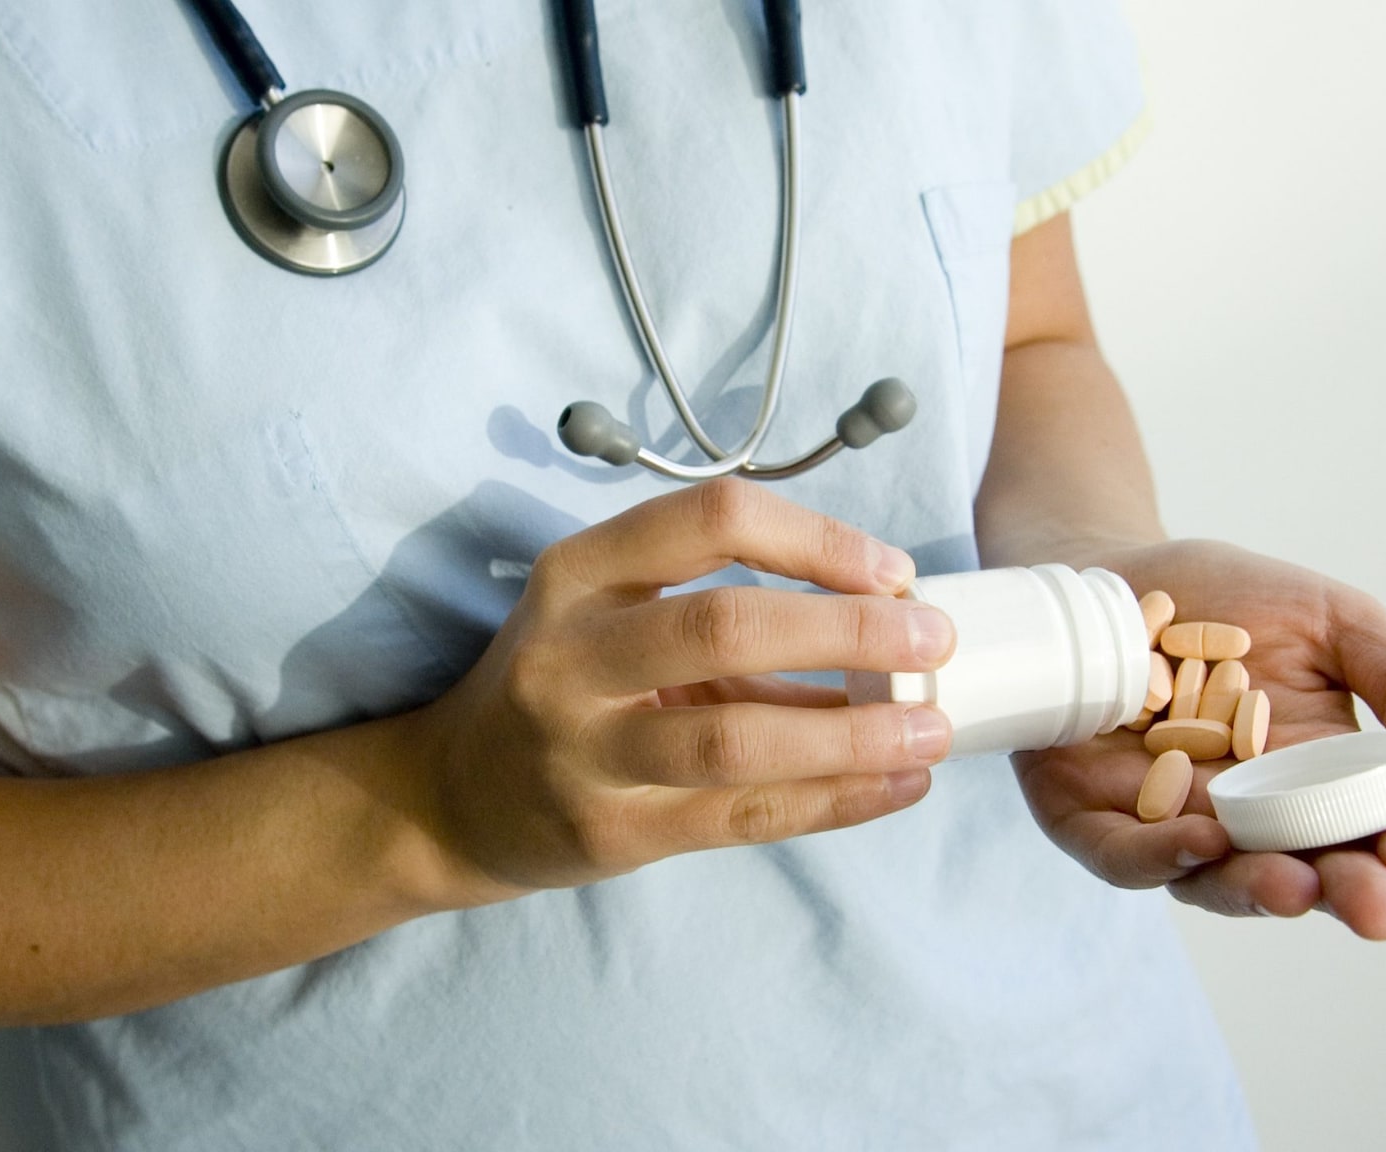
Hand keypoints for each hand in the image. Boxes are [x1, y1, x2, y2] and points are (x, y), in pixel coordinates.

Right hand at [402, 479, 956, 899]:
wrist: (451, 797)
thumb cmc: (562, 686)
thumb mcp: (611, 618)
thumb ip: (726, 612)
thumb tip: (887, 620)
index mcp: (578, 572)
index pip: (710, 521)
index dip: (815, 538)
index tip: (892, 571)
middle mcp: (571, 653)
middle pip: (728, 625)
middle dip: (849, 630)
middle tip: (933, 641)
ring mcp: (583, 748)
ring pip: (736, 738)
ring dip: (853, 733)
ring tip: (932, 730)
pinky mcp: (609, 830)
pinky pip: (741, 816)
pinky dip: (833, 800)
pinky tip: (895, 785)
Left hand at [1011, 539, 1385, 938]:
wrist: (1107, 574)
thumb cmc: (1224, 600)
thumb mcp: (1335, 624)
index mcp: (1318, 783)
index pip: (1374, 836)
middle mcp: (1248, 819)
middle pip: (1306, 877)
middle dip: (1345, 896)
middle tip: (1378, 906)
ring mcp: (1167, 824)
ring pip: (1216, 882)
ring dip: (1257, 890)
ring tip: (1296, 886)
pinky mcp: (1089, 819)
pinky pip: (1124, 855)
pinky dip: (1158, 859)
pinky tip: (1197, 842)